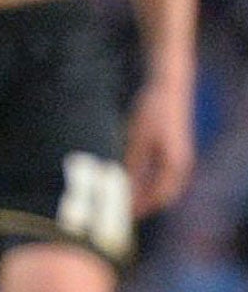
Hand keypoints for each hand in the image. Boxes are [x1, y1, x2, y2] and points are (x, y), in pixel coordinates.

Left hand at [126, 78, 195, 216]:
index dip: (142, 206)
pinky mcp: (173, 152)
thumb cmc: (153, 111)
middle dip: (144, 204)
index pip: (159, 196)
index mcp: (175, 164)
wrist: (168, 88)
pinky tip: (130, 180)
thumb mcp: (138, 137)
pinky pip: (161, 174)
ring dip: (145, 193)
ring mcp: (178, 160)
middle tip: (122, 211)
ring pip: (162, 185)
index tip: (125, 214)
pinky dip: (147, 181)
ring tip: (123, 199)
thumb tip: (122, 185)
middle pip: (163, 194)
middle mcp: (180, 166)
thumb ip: (133, 162)